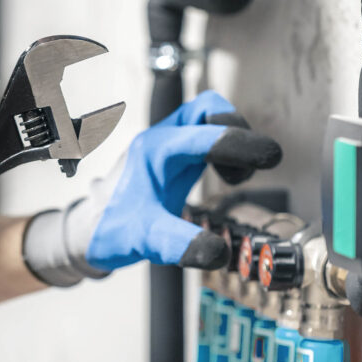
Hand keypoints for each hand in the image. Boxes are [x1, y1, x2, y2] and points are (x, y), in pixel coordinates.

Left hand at [23, 91, 281, 284]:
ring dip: (232, 138)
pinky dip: (224, 148)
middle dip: (237, 131)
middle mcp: (161, 140)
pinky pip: (205, 135)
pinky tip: (226, 174)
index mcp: (154, 151)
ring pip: (207, 118)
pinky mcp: (175, 156)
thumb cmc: (110, 229)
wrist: (91, 228)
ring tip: (236, 175)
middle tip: (251, 166)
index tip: (271, 157)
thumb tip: (219, 253)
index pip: (202, 134)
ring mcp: (168, 145)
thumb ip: (179, 244)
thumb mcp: (144, 240)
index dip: (239, 142)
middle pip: (207, 108)